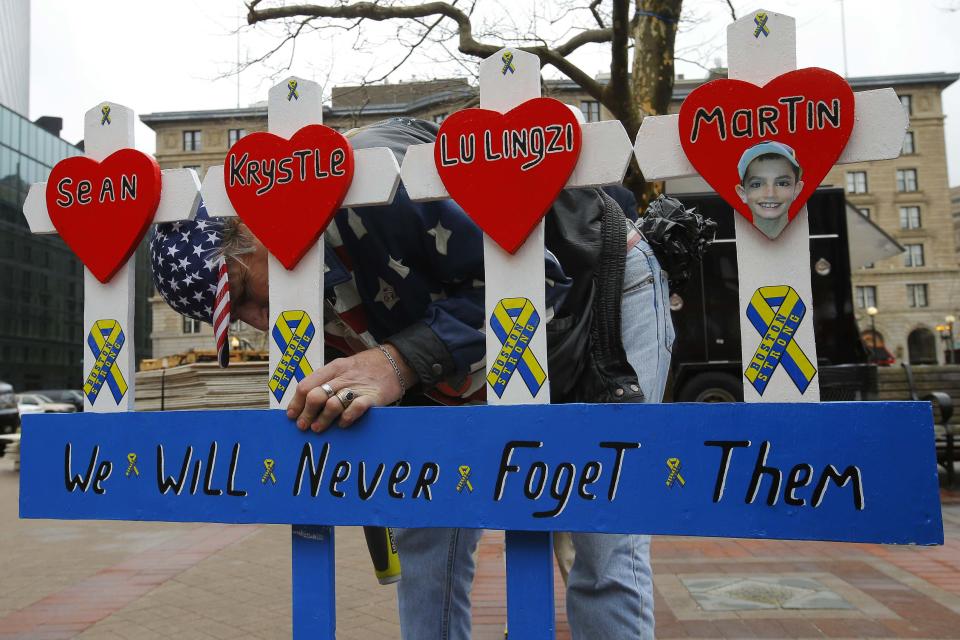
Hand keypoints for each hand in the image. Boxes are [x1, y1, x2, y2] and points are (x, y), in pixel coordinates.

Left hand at [285, 345, 414, 432]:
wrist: (396, 362)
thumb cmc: (366, 369)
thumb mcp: (343, 368)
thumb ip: (326, 381)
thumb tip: (306, 403)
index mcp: (332, 368)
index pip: (306, 385)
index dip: (296, 402)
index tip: (292, 415)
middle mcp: (342, 377)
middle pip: (315, 396)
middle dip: (306, 414)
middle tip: (304, 426)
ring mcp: (357, 387)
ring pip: (332, 404)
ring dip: (323, 419)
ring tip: (319, 428)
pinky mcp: (372, 397)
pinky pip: (355, 408)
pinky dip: (346, 418)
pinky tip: (343, 424)